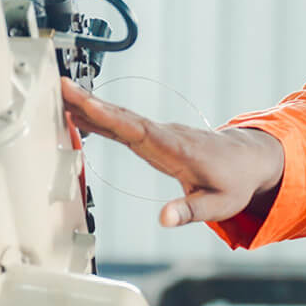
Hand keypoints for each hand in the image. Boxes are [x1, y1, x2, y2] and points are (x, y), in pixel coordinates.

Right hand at [61, 78, 284, 226]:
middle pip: (122, 117)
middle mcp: (164, 135)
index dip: (111, 118)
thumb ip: (190, 212)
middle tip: (60, 86)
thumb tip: (164, 219)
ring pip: (120, 117)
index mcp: (177, 149)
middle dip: (91, 103)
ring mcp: (158, 133)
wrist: (248, 160)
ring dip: (90, 106)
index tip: (86, 105)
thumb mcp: (218, 205)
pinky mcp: (153, 136)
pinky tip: (78, 114)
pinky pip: (122, 124)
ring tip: (57, 93)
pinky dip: (100, 118)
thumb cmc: (235, 183)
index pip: (139, 131)